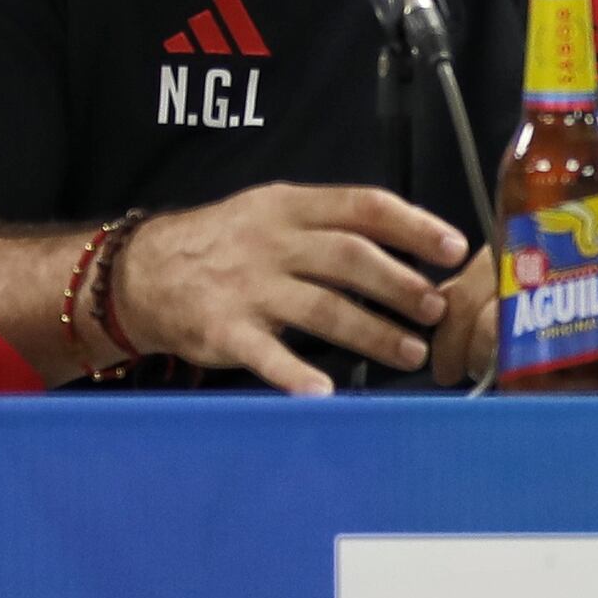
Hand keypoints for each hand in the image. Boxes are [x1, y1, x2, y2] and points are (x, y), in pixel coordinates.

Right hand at [110, 183, 467, 393]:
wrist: (143, 271)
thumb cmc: (226, 244)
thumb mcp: (273, 212)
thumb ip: (331, 226)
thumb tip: (409, 250)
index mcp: (289, 206)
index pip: (362, 206)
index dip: (413, 226)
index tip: (454, 248)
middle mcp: (271, 241)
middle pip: (350, 259)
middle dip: (401, 285)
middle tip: (437, 311)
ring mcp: (246, 286)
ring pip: (322, 308)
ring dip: (373, 333)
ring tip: (411, 354)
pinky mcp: (223, 329)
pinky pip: (265, 354)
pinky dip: (295, 373)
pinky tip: (325, 391)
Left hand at [422, 183, 597, 382]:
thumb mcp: (551, 231)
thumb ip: (505, 265)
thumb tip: (449, 305)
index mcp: (525, 238)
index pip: (465, 295)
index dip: (450, 340)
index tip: (444, 366)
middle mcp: (553, 265)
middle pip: (492, 331)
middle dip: (480, 362)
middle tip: (482, 375)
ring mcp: (591, 295)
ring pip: (532, 355)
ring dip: (518, 378)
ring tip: (520, 382)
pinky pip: (585, 368)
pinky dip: (567, 385)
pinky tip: (562, 388)